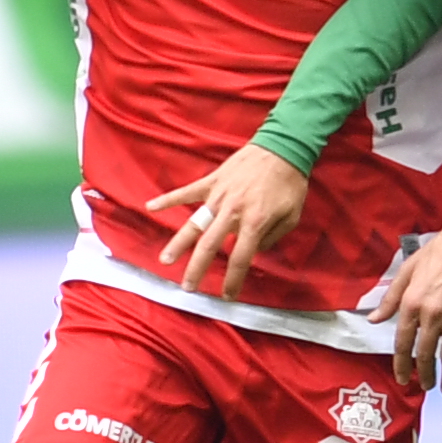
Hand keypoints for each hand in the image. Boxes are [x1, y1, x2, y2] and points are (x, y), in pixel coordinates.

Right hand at [151, 142, 307, 292]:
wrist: (283, 147)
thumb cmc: (290, 184)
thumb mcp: (291, 217)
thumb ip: (271, 238)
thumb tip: (253, 252)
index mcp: (254, 222)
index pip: (240, 258)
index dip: (233, 279)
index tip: (226, 295)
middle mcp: (232, 211)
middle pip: (210, 246)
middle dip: (197, 269)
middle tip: (187, 287)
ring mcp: (219, 196)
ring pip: (194, 223)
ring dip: (178, 243)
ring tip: (165, 260)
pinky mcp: (212, 181)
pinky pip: (187, 192)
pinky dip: (168, 199)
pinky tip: (150, 207)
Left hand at [387, 214, 441, 389]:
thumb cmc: (440, 250)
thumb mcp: (408, 270)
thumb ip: (390, 298)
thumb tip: (373, 319)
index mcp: (412, 302)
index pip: (403, 342)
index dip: (401, 364)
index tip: (402, 378)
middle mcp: (432, 313)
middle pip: (425, 353)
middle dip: (424, 374)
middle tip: (425, 387)